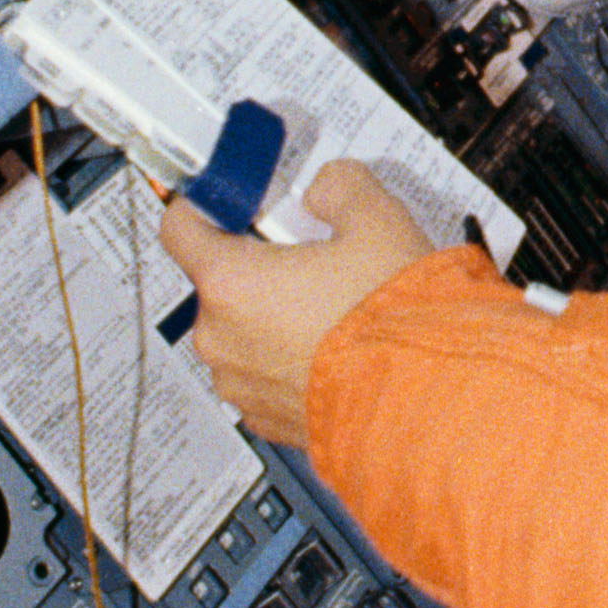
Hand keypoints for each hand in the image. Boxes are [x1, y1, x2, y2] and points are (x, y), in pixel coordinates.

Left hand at [158, 161, 436, 453]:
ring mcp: (241, 385)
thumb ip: (340, 188)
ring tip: (334, 310)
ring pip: (242, 331)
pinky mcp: (266, 420)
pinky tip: (336, 350)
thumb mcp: (378, 223)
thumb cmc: (394, 324)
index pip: (181, 226)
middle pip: (219, 281)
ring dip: (275, 317)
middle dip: (259, 266)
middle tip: (313, 258)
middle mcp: (222, 338)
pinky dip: (290, 360)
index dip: (210, 206)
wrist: (426, 404)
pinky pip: (264, 374)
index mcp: (231, 282)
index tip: (236, 203)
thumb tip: (326, 188)